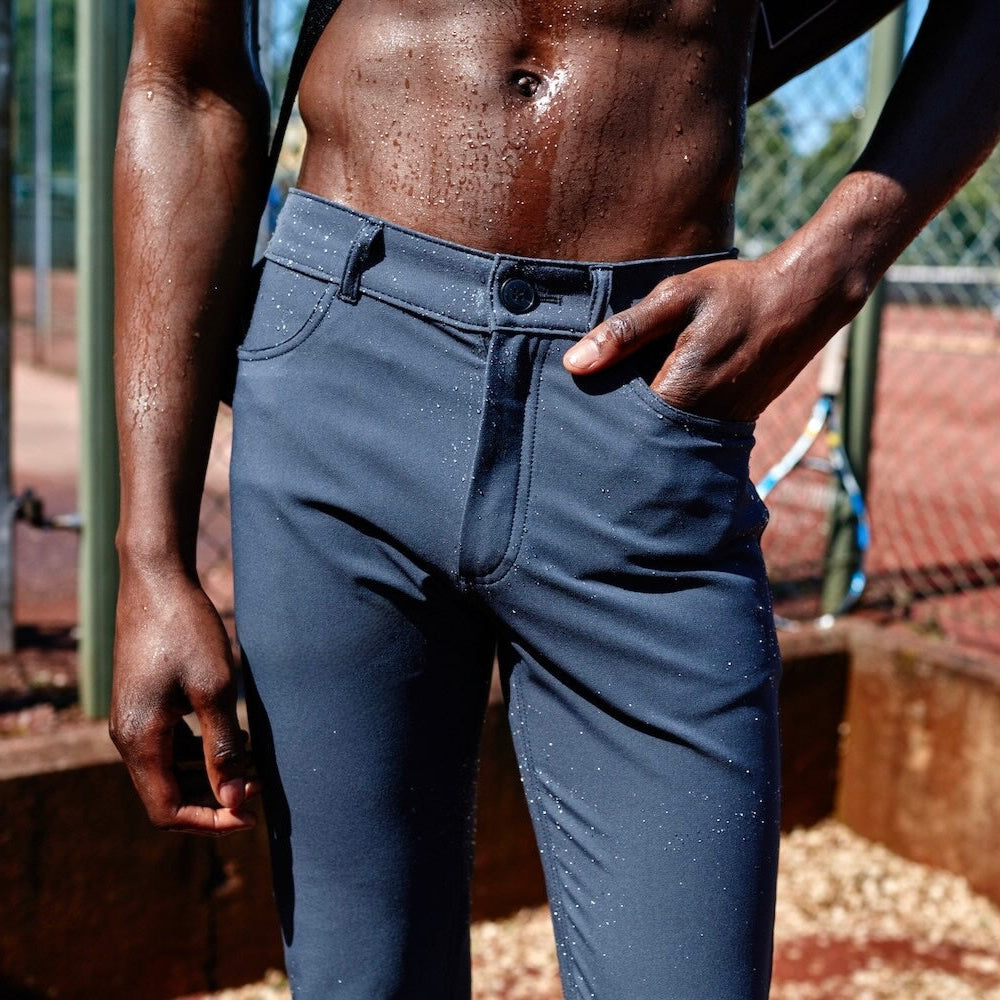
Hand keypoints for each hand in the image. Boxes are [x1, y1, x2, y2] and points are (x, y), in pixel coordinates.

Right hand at [110, 569, 259, 834]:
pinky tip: (235, 734)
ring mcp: (133, 720)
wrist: (157, 580)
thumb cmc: (187, 630)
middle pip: (167, 796)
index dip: (211, 820)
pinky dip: (201, 751)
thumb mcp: (215, 690)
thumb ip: (224, 748)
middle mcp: (127, 737)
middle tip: (259, 784)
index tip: (251, 811)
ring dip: (209, 775)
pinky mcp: (143, 704)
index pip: (168, 811)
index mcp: (139, 741)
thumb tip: (235, 801)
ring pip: (170, 772)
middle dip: (214, 798)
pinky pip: (170, 746)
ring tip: (252, 760)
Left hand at [564, 253, 849, 421]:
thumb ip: (624, 333)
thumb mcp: (676, 298)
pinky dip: (669, 422)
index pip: (618, 425)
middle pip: (640, 440)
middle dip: (616, 428)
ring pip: (665, 439)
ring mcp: (720, 426)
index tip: (574, 410)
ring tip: (622, 404)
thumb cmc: (737, 292)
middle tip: (591, 411)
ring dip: (643, 426)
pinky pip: (688, 432)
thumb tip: (574, 365)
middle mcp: (700, 421)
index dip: (594, 416)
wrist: (806, 298)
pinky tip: (659, 396)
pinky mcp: (733, 423)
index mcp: (679, 394)